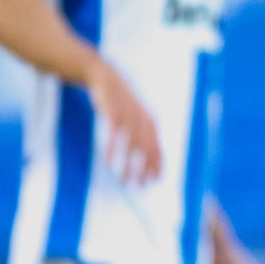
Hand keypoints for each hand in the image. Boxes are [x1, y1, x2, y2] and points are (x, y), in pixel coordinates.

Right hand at [85, 58, 161, 184]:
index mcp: (150, 122)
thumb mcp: (136, 117)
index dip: (157, 166)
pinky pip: (114, 134)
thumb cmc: (121, 103)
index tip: (154, 182)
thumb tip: (147, 157)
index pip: (158, 148)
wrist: (106, 78)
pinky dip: (111, 149)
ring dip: (128, 164)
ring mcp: (128, 115)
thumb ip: (143, 135)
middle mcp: (143, 119)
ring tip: (124, 179)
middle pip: (147, 149)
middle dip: (144, 170)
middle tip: (139, 186)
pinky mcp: (113, 111)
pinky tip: (108, 161)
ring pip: (131, 145)